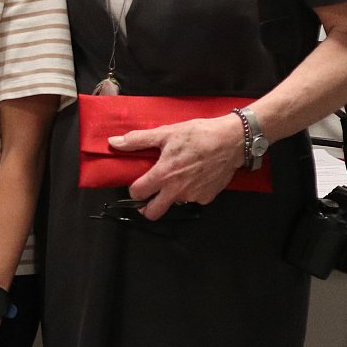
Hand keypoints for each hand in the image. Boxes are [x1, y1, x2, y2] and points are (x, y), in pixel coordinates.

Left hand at [109, 113, 245, 219]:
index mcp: (163, 175)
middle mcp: (177, 190)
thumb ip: (138, 140)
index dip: (133, 190)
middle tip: (149, 195)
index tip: (136, 184)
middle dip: (147, 207)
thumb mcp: (166, 132)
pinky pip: (193, 199)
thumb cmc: (198, 134)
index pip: (137, 194)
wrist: (232, 140)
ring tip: (177, 177)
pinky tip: (195, 176)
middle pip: (153, 213)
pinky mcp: (207, 198)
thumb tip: (114, 142)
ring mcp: (193, 196)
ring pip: (174, 204)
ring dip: (171, 195)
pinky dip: (190, 191)